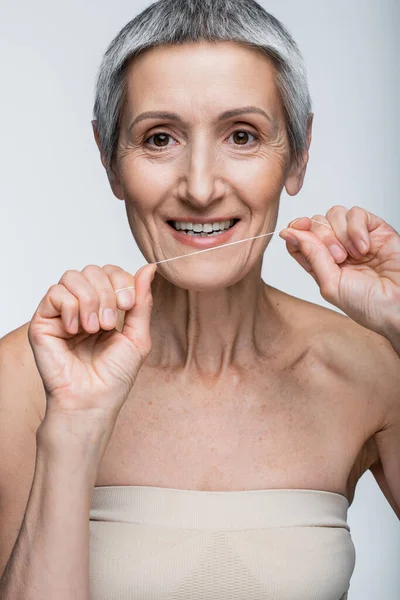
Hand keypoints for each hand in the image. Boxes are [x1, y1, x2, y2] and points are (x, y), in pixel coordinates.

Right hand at [28, 263, 156, 425]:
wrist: (92, 401)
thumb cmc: (114, 376)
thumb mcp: (137, 335)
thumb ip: (142, 301)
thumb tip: (149, 267)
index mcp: (105, 307)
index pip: (111, 272)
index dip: (122, 281)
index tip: (128, 305)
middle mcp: (83, 305)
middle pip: (93, 270)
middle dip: (107, 292)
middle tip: (109, 322)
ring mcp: (62, 312)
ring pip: (73, 277)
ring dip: (89, 300)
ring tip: (93, 328)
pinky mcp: (43, 321)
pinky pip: (55, 293)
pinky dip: (70, 308)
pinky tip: (75, 330)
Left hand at [279, 205, 399, 341]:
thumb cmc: (369, 305)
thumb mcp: (331, 284)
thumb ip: (311, 255)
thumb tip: (288, 233)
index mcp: (321, 265)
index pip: (299, 238)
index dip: (295, 230)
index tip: (293, 230)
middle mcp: (336, 250)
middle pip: (315, 223)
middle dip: (323, 237)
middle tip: (339, 258)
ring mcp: (355, 238)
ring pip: (334, 214)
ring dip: (341, 234)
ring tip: (355, 255)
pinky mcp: (375, 229)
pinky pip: (356, 213)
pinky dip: (357, 228)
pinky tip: (365, 247)